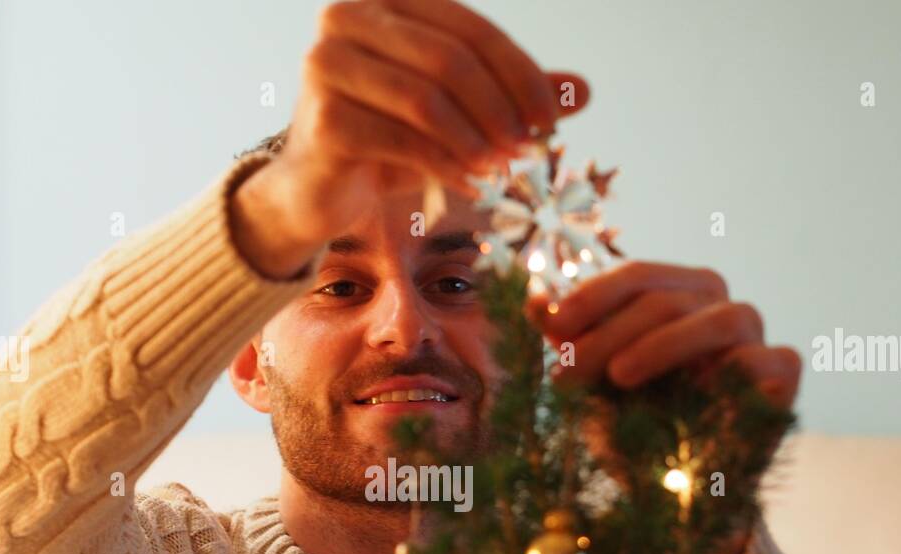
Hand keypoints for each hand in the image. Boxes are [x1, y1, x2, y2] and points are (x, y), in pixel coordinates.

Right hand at [232, 0, 590, 277]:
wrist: (318, 189)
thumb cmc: (388, 141)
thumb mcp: (455, 114)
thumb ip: (509, 96)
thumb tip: (583, 92)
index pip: (469, 28)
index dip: (520, 72)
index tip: (553, 118)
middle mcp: (347, 17)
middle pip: (449, 60)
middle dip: (500, 108)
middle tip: (530, 148)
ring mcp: (327, 64)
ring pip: (426, 99)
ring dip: (476, 139)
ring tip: (502, 169)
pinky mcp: (323, 118)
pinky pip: (402, 139)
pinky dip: (445, 164)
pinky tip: (470, 183)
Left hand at [529, 262, 802, 553]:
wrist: (675, 499)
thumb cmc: (634, 431)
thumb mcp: (591, 385)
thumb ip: (568, 342)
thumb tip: (531, 300)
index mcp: (677, 296)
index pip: (639, 276)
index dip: (594, 295)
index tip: (552, 325)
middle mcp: (720, 308)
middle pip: (667, 298)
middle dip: (611, 332)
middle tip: (568, 371)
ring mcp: (756, 338)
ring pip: (718, 319)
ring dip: (661, 344)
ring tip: (618, 377)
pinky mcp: (784, 373)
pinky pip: (760, 359)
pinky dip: (724, 371)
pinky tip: (691, 393)